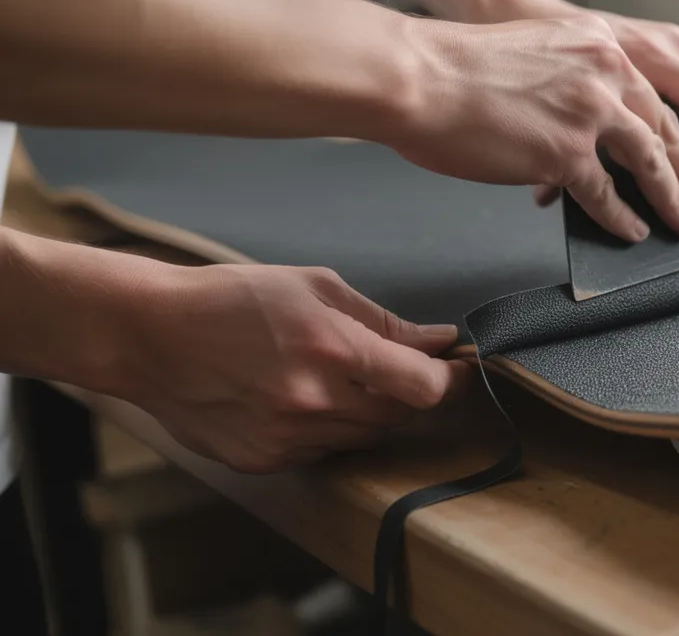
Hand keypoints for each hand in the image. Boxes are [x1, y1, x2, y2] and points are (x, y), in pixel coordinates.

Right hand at [114, 264, 469, 473]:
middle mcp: (313, 402)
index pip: (423, 387)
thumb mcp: (315, 289)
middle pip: (399, 416)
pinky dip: (328, 429)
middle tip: (397, 366)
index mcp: (331, 350)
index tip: (460, 368)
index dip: (451, 380)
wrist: (148, 335)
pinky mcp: (264, 460)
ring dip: (369, 411)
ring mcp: (286, 438)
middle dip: (409, 392)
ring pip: (364, 437)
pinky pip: (322, 451)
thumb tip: (438, 340)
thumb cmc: (231, 299)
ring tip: (336, 374)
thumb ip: (384, 322)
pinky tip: (299, 397)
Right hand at [389, 14, 678, 241]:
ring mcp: (588, 112)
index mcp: (598, 45)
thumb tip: (594, 130)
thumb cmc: (458, 69)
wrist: (418, 76)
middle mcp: (604, 72)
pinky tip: (633, 232)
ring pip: (650, 164)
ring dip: (672, 201)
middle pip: (666, 131)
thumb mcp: (537, 54)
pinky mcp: (565, 151)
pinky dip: (623, 218)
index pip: (654, 97)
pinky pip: (606, 195)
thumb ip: (575, 80)